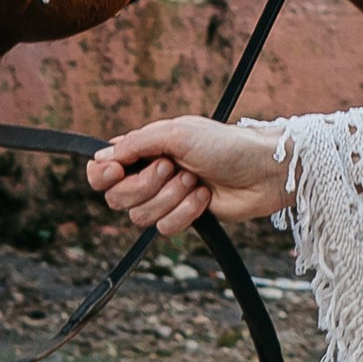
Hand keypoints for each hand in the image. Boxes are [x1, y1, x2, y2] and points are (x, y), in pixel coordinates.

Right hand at [85, 114, 289, 231]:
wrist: (261, 171)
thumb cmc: (224, 144)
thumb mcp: (176, 133)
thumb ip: (135, 144)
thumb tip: (102, 158)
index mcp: (143, 150)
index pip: (101, 169)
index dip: (103, 175)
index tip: (118, 170)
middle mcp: (149, 175)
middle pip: (117, 198)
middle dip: (146, 186)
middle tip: (173, 168)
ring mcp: (166, 199)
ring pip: (141, 216)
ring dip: (170, 198)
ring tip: (195, 181)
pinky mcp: (183, 218)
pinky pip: (164, 228)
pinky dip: (185, 213)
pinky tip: (204, 198)